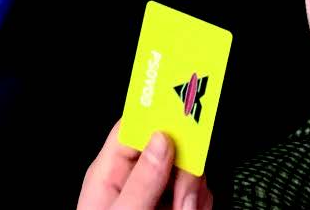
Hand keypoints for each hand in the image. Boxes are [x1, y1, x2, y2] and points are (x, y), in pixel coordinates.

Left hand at [77, 123, 211, 209]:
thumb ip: (142, 179)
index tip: (186, 108)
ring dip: (195, 195)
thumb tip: (161, 137)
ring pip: (189, 174)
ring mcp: (156, 198)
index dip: (160, 112)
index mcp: (109, 173)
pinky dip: (200, 207)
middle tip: (186, 200)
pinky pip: (198, 198)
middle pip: (171, 147)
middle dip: (186, 170)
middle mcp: (134, 180)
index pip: (135, 126)